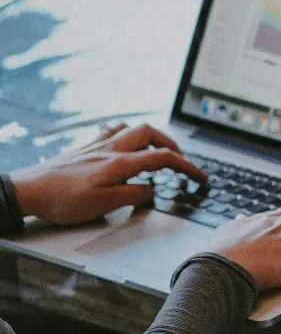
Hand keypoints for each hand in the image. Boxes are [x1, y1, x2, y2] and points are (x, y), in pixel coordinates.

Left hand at [9, 123, 205, 225]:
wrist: (28, 191)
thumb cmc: (62, 200)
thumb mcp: (103, 205)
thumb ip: (133, 195)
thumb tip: (152, 190)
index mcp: (120, 163)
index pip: (163, 158)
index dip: (187, 166)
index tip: (200, 176)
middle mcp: (111, 149)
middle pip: (151, 133)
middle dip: (171, 144)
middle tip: (180, 159)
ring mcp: (97, 145)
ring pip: (131, 128)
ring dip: (149, 135)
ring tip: (155, 148)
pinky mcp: (84, 148)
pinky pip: (111, 131)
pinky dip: (124, 134)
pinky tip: (122, 143)